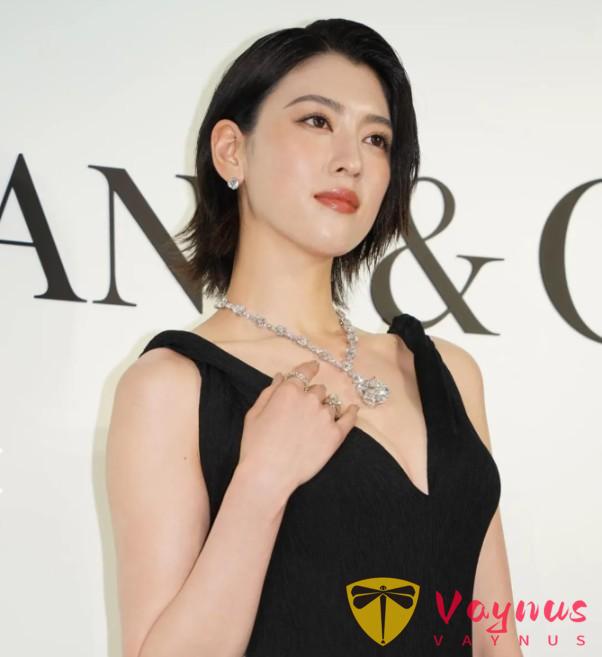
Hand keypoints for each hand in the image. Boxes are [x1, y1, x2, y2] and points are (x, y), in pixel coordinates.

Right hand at [238, 359, 358, 493]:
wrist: (268, 474)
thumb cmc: (256, 445)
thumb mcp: (255, 414)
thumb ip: (270, 392)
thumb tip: (281, 377)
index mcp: (289, 391)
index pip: (304, 371)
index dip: (310, 368)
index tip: (314, 367)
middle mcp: (310, 399)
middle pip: (318, 390)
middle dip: (312, 397)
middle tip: (303, 413)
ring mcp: (325, 416)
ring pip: (330, 405)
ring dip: (324, 410)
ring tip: (314, 426)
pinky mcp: (336, 435)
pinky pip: (349, 418)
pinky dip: (351, 413)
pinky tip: (352, 410)